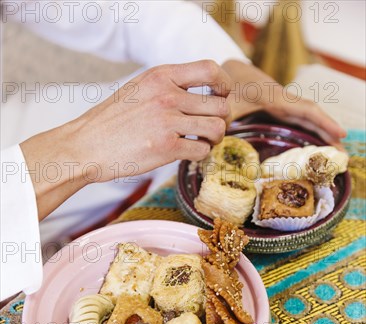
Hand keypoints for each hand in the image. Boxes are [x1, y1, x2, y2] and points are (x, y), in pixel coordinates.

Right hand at [21, 60, 231, 218]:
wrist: (85, 146)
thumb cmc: (110, 122)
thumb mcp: (138, 89)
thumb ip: (166, 86)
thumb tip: (197, 94)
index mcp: (161, 76)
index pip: (210, 70)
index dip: (224, 85)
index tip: (221, 97)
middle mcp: (167, 96)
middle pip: (220, 105)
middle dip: (223, 119)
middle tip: (212, 128)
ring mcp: (168, 122)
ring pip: (216, 129)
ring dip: (215, 138)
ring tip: (203, 142)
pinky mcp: (166, 149)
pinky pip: (202, 151)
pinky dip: (201, 154)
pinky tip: (189, 154)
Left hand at [222, 60, 345, 146]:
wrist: (222, 72)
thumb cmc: (224, 86)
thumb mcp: (224, 102)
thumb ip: (225, 117)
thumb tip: (225, 132)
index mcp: (274, 98)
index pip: (304, 110)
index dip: (323, 122)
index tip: (340, 134)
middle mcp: (282, 100)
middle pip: (311, 116)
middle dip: (328, 134)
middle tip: (343, 155)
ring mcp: (281, 105)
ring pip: (306, 119)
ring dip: (321, 134)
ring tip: (335, 153)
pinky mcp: (276, 110)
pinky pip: (298, 120)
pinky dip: (310, 131)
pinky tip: (315, 145)